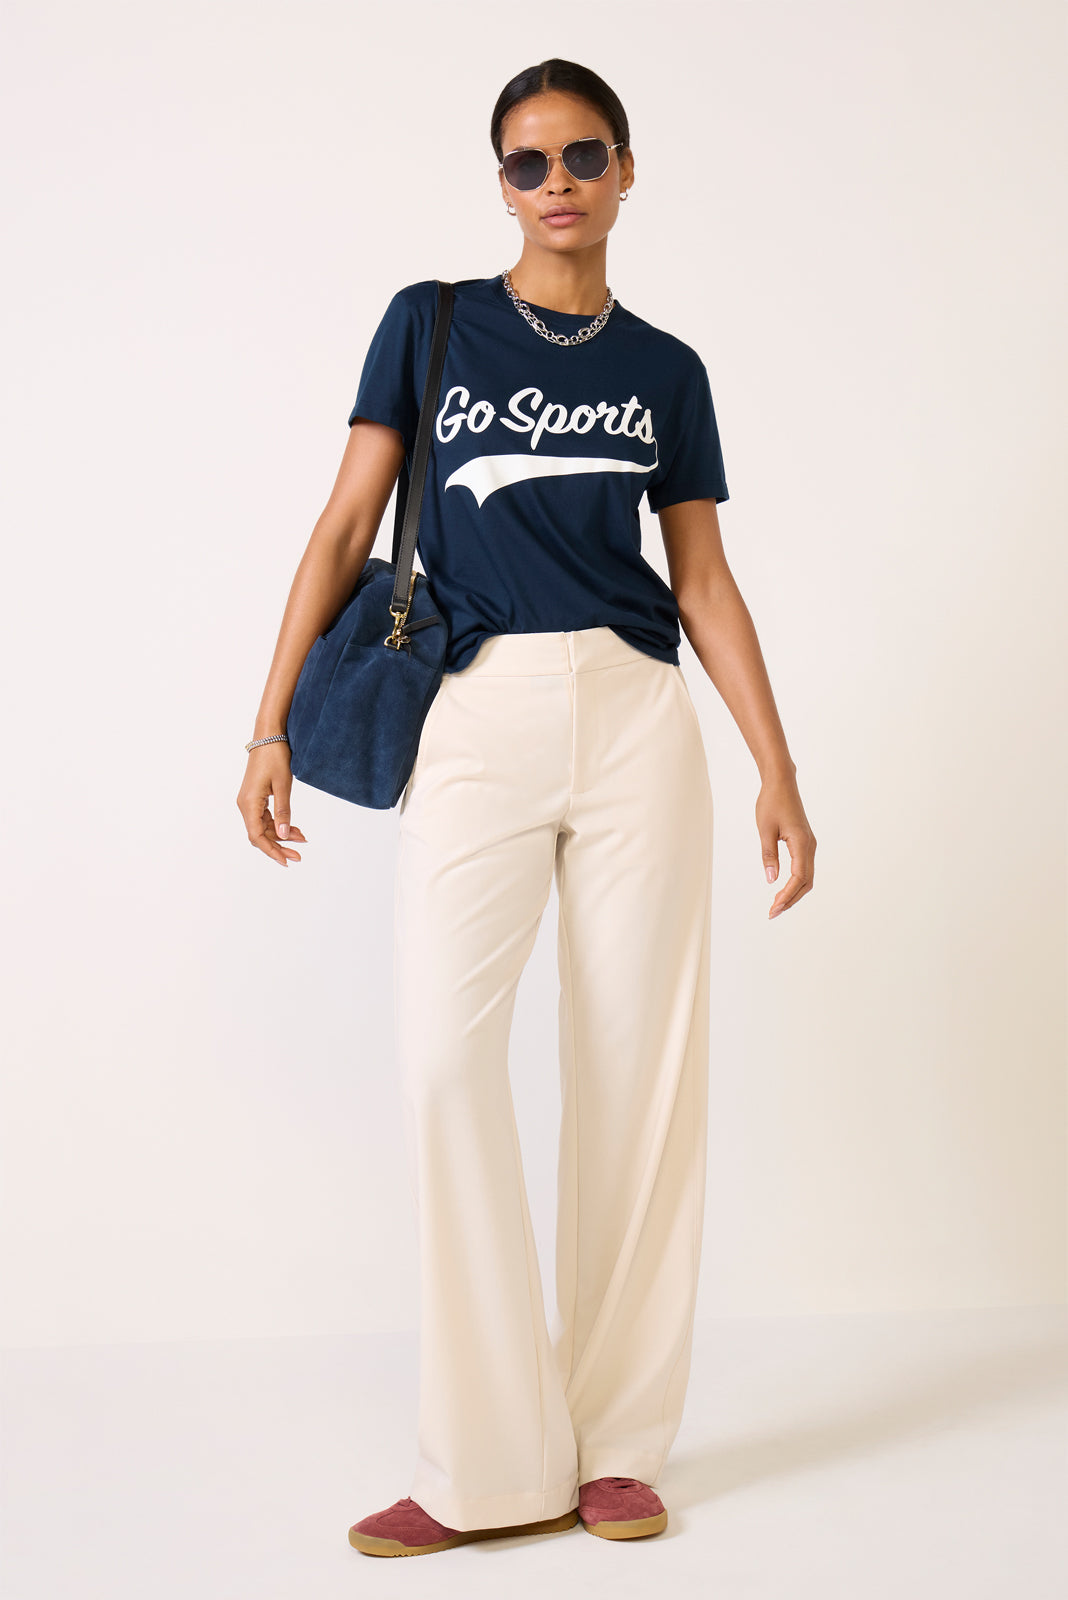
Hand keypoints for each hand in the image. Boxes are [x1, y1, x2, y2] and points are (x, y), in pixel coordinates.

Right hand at [236, 742, 306, 866]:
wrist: (269, 735)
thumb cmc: (275, 756)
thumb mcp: (283, 785)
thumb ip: (283, 812)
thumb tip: (282, 835)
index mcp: (249, 803)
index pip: (257, 837)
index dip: (272, 851)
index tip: (287, 861)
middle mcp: (245, 805)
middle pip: (260, 835)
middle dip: (279, 846)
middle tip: (299, 855)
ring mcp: (249, 801)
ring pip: (264, 827)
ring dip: (281, 835)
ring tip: (302, 838)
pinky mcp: (256, 797)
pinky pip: (266, 817)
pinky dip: (280, 824)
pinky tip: (294, 828)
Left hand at [757, 773, 815, 917]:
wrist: (781, 783)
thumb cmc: (771, 803)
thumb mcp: (765, 830)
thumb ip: (769, 856)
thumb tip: (771, 880)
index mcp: (802, 843)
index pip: (798, 878)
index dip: (787, 895)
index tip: (773, 907)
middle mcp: (810, 846)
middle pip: (806, 882)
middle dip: (791, 899)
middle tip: (773, 912)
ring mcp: (809, 845)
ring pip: (807, 877)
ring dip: (794, 892)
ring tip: (777, 905)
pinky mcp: (805, 843)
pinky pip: (804, 868)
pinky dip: (796, 882)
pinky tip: (784, 889)